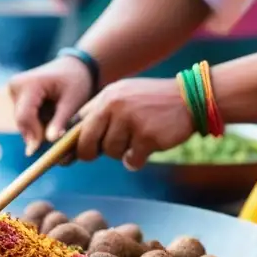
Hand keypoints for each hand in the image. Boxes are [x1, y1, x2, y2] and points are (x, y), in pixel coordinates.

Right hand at [9, 56, 93, 154]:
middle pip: (21, 120)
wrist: (74, 67)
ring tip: (56, 124)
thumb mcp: (72, 103)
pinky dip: (35, 121)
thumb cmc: (76, 82)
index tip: (42, 149)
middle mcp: (16, 85)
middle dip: (36, 133)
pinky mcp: (15, 94)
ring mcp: (14, 89)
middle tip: (55, 138)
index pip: (25, 116)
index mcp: (30, 84)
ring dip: (36, 127)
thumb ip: (59, 122)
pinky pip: (23, 115)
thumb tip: (49, 142)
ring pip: (21, 120)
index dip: (33, 135)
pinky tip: (50, 117)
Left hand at [76, 78, 193, 169]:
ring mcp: (130, 120)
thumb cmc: (153, 102)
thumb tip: (78, 144)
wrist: (191, 98)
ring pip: (112, 153)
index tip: (65, 159)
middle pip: (88, 143)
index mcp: (106, 96)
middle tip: (101, 153)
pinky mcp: (146, 136)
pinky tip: (149, 145)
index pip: (78, 125)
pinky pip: (131, 160)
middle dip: (91, 154)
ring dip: (123, 153)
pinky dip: (138, 159)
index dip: (71, 144)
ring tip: (137, 139)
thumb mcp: (124, 96)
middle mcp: (114, 106)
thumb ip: (103, 114)